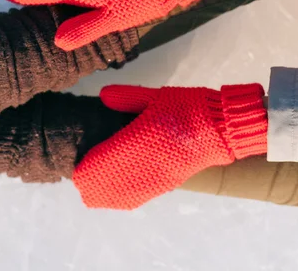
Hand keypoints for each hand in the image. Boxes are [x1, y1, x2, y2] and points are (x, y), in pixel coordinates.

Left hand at [72, 83, 266, 209]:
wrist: (222, 127)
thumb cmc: (188, 106)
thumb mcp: (156, 95)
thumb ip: (127, 97)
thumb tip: (102, 96)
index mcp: (141, 137)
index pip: (106, 158)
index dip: (88, 166)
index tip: (75, 167)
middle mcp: (146, 161)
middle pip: (111, 179)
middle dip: (92, 182)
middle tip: (78, 180)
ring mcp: (157, 175)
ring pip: (124, 191)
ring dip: (105, 194)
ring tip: (90, 194)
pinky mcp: (168, 182)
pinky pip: (142, 195)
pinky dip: (125, 199)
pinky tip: (115, 202)